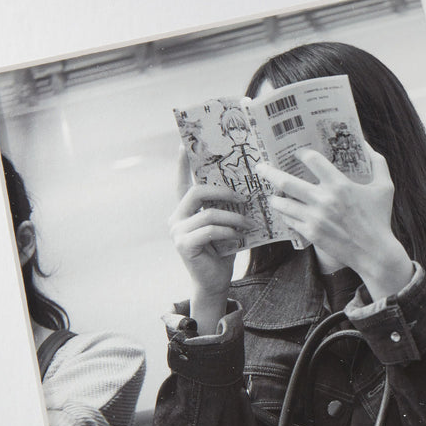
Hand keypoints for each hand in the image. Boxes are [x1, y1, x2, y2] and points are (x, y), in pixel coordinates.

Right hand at [168, 151, 252, 308]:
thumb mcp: (225, 224)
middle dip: (223, 192)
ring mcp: (177, 231)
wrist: (215, 281)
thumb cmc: (222, 250)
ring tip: (249, 222)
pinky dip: (228, 231)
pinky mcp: (183, 245)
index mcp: (185, 210)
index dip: (182, 164)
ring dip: (234, 217)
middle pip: (197, 192)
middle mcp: (176, 217)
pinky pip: (209, 230)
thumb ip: (225, 207)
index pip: (182, 182)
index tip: (184, 145)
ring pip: (208, 213)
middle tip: (244, 197)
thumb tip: (245, 188)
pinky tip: (239, 235)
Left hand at [260, 148, 414, 298]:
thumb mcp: (385, 187)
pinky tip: (286, 212)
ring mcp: (314, 218)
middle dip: (269, 172)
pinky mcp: (310, 233)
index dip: (302, 154)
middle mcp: (324, 200)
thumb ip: (378, 162)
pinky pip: (289, 220)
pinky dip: (285, 214)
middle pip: (286, 181)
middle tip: (260, 167)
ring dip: (275, 197)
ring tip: (273, 195)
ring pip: (282, 203)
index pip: (312, 160)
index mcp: (340, 184)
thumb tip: (366, 144)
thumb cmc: (380, 218)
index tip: (298, 154)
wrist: (374, 252)